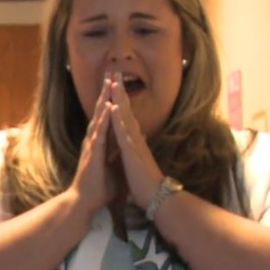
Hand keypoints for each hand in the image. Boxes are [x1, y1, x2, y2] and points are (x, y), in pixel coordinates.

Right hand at [69, 71, 118, 213]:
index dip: (112, 99)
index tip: (117, 82)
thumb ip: (120, 153)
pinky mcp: (93, 154)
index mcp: (100, 143)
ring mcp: (92, 146)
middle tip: (112, 72)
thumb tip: (130, 144)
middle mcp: (94, 140)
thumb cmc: (100, 187)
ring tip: (109, 83)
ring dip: (104, 100)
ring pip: (99, 118)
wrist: (85, 202)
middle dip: (107, 92)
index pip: (107, 116)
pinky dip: (104, 120)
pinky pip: (99, 134)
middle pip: (101, 111)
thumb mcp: (115, 167)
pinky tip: (108, 108)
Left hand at [106, 73, 164, 209]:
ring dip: (119, 99)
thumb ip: (139, 145)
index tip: (114, 84)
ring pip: (125, 117)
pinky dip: (119, 119)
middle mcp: (135, 138)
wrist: (155, 197)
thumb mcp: (140, 160)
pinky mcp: (132, 152)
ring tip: (114, 82)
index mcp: (134, 141)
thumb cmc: (146, 182)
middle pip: (126, 110)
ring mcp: (134, 143)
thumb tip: (140, 134)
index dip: (120, 99)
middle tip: (115, 72)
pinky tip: (115, 107)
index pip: (126, 116)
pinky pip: (124, 132)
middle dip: (120, 91)